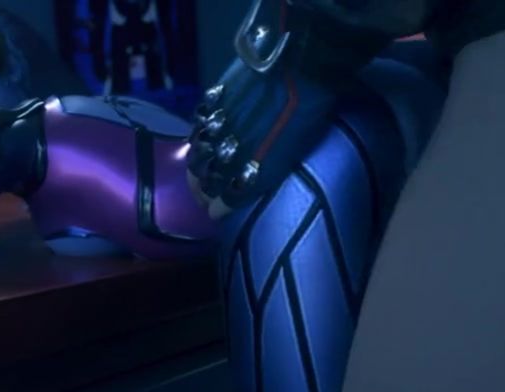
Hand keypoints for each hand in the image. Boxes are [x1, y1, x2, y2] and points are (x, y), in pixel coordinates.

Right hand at [186, 58, 334, 218]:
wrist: (299, 66)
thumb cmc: (310, 112)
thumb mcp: (295, 151)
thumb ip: (273, 167)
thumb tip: (258, 174)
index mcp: (254, 172)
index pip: (226, 199)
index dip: (217, 208)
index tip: (214, 213)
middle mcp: (230, 153)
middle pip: (205, 180)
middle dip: (201, 192)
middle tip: (202, 196)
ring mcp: (218, 126)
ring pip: (197, 154)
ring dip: (195, 166)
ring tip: (197, 170)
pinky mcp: (213, 100)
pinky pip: (198, 124)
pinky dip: (198, 134)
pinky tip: (200, 136)